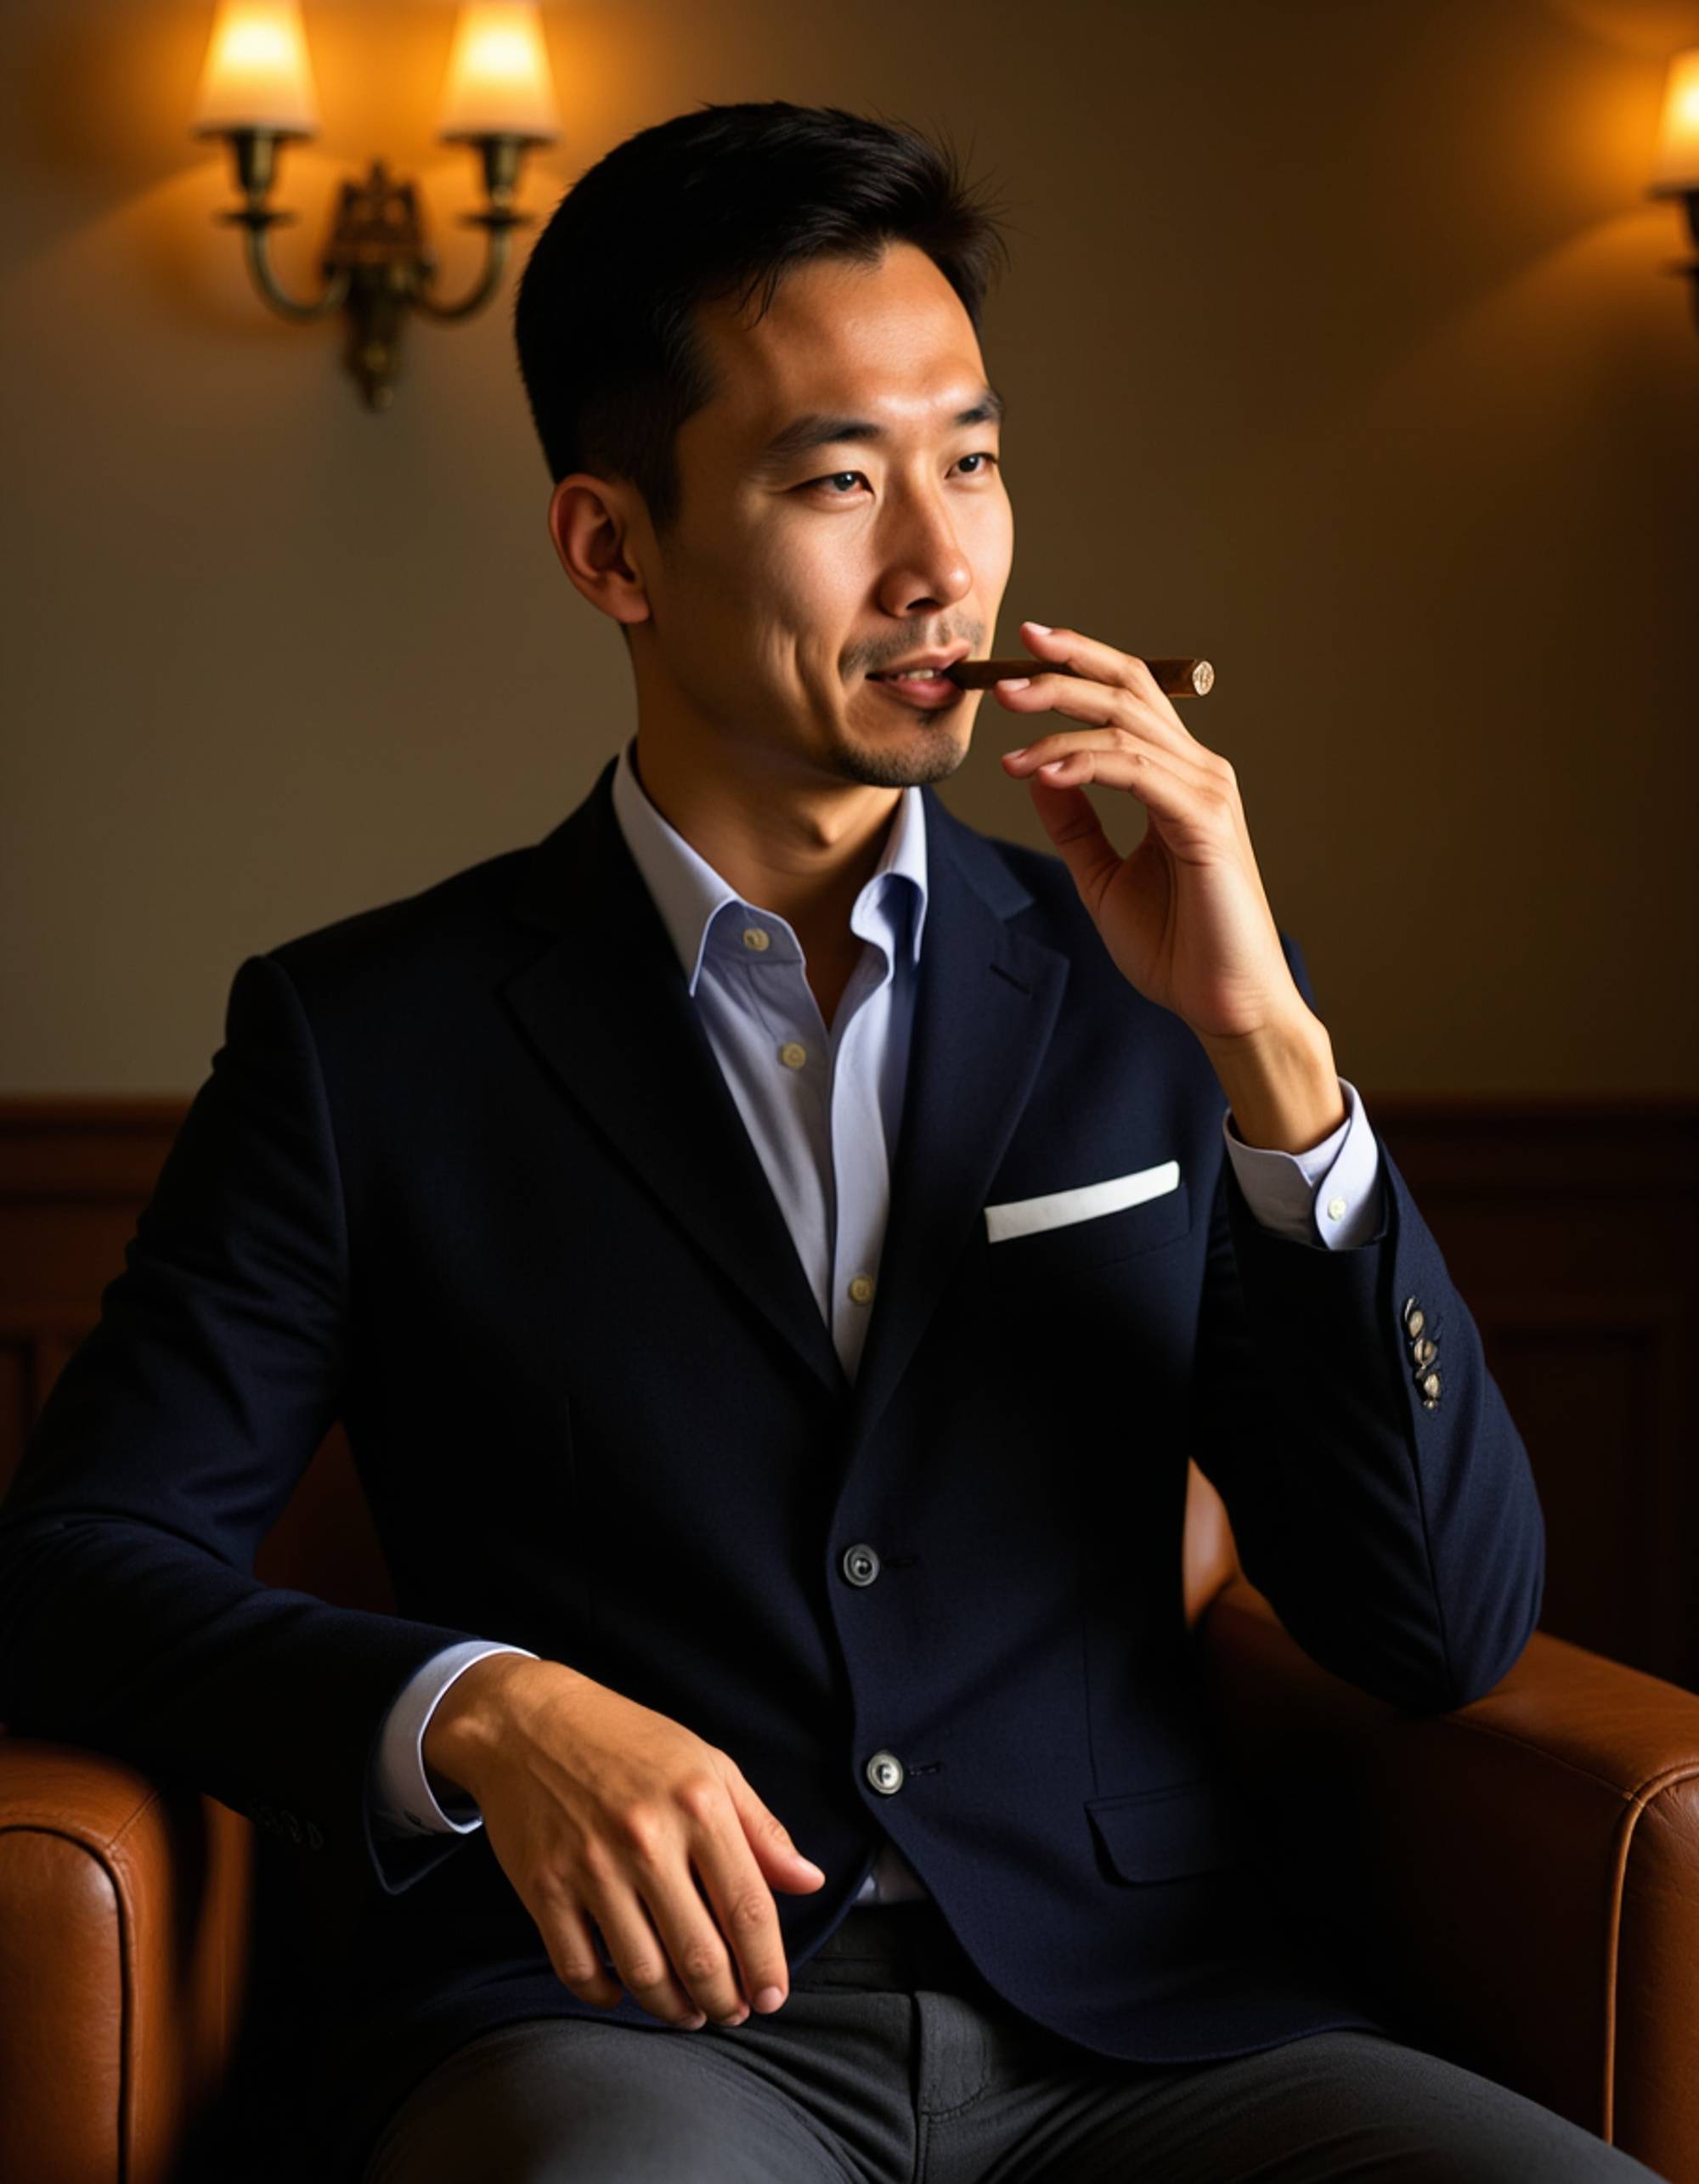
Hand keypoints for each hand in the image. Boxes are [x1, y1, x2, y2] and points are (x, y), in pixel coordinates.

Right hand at [423, 1655, 826, 2029]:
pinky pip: (579, 1969)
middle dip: (725, 2000)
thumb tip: (809, 1880)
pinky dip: (606, 1994)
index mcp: (698, 1806)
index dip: (767, 1965)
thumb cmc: (629, 1741)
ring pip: (644, 1972)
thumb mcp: (709, 1765)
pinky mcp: (543, 1888)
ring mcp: (591, 1867)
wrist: (530, 1722)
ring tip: (688, 2012)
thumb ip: (762, 1828)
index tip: (773, 1996)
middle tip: (731, 2011)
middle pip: (700, 1954)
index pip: (748, 1908)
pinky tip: (624, 1991)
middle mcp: (647, 1840)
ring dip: (673, 2008)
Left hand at [996, 620, 1306, 1042]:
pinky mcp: (1205, 823)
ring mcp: (1206, 793)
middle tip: (1001, 676)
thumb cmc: (1177, 946)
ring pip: (1124, 727)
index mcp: (1177, 778)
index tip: (1026, 647)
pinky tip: (1044, 772)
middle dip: (1062, 672)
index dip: (1080, 663)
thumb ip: (1076, 824)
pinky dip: (1085, 764)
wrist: (1225, 1003)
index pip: (1128, 696)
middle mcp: (1198, 772)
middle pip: (1127, 691)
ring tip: (1006, 738)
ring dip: (1057, 727)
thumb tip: (1038, 773)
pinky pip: (1136, 772)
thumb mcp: (1105, 876)